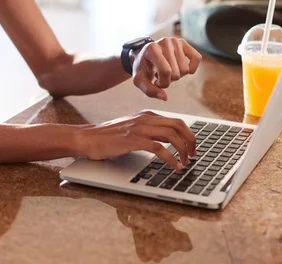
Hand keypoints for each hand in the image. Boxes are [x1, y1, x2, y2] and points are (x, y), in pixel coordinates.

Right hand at [76, 110, 195, 167]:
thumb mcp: (132, 129)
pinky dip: (170, 158)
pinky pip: (159, 148)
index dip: (189, 135)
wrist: (88, 138)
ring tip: (185, 163)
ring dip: (183, 150)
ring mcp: (139, 128)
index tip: (192, 148)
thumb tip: (167, 142)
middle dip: (191, 141)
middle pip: (178, 125)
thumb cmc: (109, 137)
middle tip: (193, 155)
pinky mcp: (133, 140)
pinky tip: (174, 166)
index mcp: (147, 115)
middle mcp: (145, 118)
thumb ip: (148, 131)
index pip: (176, 121)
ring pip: (171, 135)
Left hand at [132, 37, 201, 100]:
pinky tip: (180, 68)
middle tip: (161, 75)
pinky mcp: (184, 43)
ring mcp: (175, 42)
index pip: (166, 71)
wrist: (144, 54)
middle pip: (176, 73)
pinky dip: (192, 68)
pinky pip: (197, 58)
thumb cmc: (142, 67)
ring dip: (177, 75)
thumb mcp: (139, 80)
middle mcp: (165, 42)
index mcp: (152, 48)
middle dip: (169, 80)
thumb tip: (164, 97)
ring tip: (167, 69)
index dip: (163, 83)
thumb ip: (149, 90)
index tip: (156, 82)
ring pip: (185, 70)